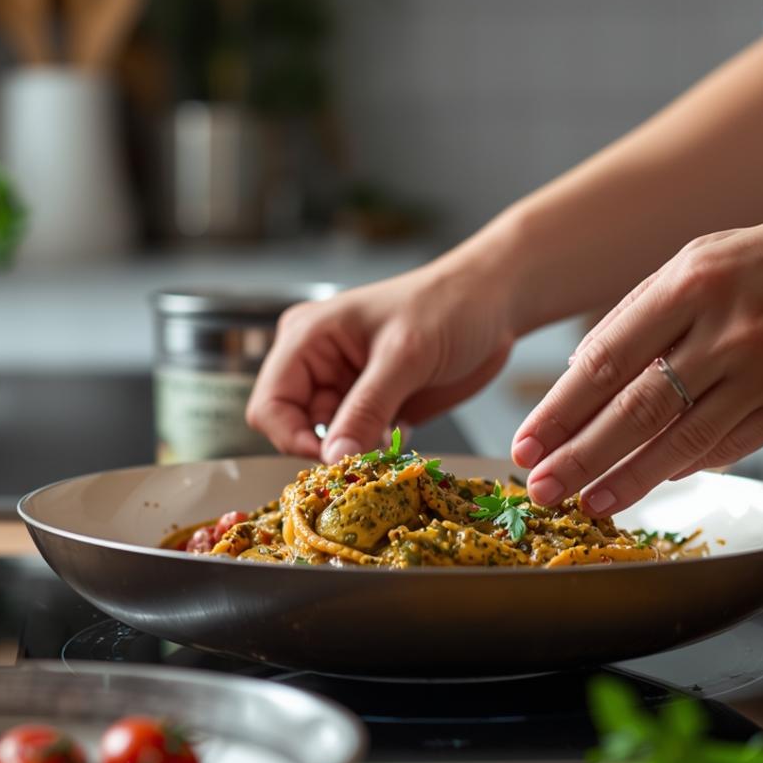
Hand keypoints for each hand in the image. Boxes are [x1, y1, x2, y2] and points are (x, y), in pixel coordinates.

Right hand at [246, 259, 516, 461]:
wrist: (493, 303)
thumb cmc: (447, 306)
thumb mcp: (404, 356)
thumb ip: (367, 407)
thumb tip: (334, 458)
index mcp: (306, 338)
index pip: (269, 404)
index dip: (292, 438)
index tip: (333, 459)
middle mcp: (318, 364)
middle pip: (295, 428)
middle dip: (329, 448)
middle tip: (371, 455)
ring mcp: (346, 387)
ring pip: (329, 441)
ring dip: (356, 452)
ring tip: (392, 439)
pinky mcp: (375, 406)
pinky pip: (359, 443)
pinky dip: (376, 450)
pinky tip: (403, 434)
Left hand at [511, 197, 762, 513]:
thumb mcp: (708, 256)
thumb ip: (646, 309)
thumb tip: (586, 366)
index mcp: (690, 281)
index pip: (605, 358)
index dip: (559, 409)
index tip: (528, 442)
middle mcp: (723, 327)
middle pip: (633, 407)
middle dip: (579, 455)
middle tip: (540, 489)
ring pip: (680, 438)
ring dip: (628, 477)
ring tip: (589, 504)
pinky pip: (732, 444)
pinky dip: (689, 467)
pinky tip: (655, 484)